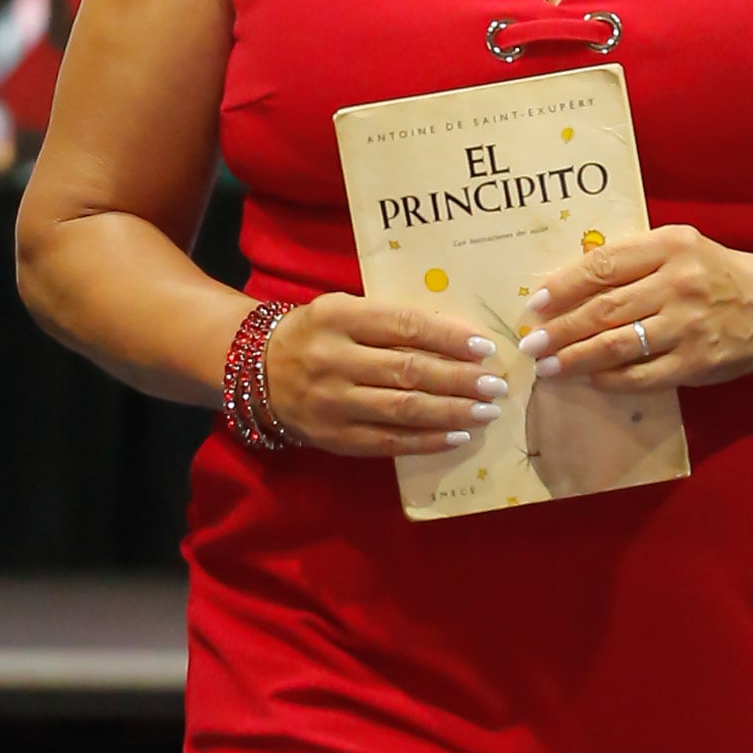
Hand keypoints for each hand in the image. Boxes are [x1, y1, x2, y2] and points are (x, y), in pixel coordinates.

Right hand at [255, 289, 502, 458]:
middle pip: (409, 370)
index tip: (485, 347)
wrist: (257, 371)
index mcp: (338, 317)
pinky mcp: (335, 437)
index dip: (449, 337)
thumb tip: (459, 337)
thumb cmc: (316, 334)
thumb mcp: (343, 310)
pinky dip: (428, 441)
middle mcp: (334, 360)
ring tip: (487, 411)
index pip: (404, 326)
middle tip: (496, 385)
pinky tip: (458, 436)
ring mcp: (333, 402)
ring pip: (403, 409)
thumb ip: (390, 320)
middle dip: (460, 379)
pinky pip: (389, 441)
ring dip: (452, 411)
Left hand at [522, 225, 752, 390]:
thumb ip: (632, 261)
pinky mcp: (696, 362)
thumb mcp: (678, 250)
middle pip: (605, 309)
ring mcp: (688, 326)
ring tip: (548, 367)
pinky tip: (590, 380)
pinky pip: (642, 376)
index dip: (564, 286)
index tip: (536, 304)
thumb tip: (566, 285)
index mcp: (670, 246)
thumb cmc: (712, 276)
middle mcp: (679, 283)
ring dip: (576, 358)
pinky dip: (610, 380)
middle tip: (531, 344)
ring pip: (618, 344)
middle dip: (561, 329)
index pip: (604, 265)